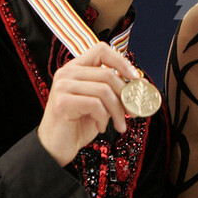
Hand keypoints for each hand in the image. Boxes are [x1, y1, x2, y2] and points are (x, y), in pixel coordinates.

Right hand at [38, 43, 139, 165]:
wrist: (56, 147)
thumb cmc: (79, 124)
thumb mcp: (101, 103)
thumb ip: (115, 90)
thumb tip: (141, 83)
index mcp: (76, 68)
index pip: (101, 49)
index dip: (121, 61)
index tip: (134, 77)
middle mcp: (67, 72)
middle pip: (108, 74)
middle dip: (125, 95)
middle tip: (133, 111)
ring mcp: (63, 86)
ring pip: (104, 90)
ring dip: (117, 111)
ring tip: (119, 124)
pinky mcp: (62, 102)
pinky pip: (95, 104)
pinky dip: (104, 118)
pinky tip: (101, 127)